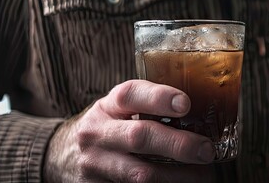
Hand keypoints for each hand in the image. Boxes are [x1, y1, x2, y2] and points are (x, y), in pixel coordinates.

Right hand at [43, 80, 215, 181]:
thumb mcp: (119, 110)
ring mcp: (95, 164)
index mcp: (108, 106)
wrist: (62, 155)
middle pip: (139, 136)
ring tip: (202, 174)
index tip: (186, 104)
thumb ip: (149, 108)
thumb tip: (205, 113)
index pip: (130, 94)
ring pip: (140, 174)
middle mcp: (97, 133)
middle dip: (178, 145)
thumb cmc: (108, 127)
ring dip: (177, 176)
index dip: (159, 98)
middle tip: (206, 150)